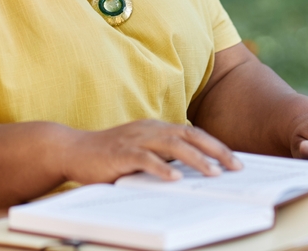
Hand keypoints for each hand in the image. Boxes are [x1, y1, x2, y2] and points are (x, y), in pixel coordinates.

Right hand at [57, 120, 242, 184]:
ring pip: (173, 145)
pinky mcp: (121, 153)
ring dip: (195, 159)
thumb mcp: (140, 151)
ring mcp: (135, 139)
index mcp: (156, 128)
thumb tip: (190, 170)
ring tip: (213, 173)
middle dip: (216, 150)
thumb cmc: (108, 154)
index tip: (234, 160)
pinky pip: (145, 159)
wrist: (72, 149)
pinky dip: (162, 168)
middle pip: (190, 135)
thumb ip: (162, 155)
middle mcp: (149, 129)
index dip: (215, 145)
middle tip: (235, 166)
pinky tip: (175, 178)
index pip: (193, 133)